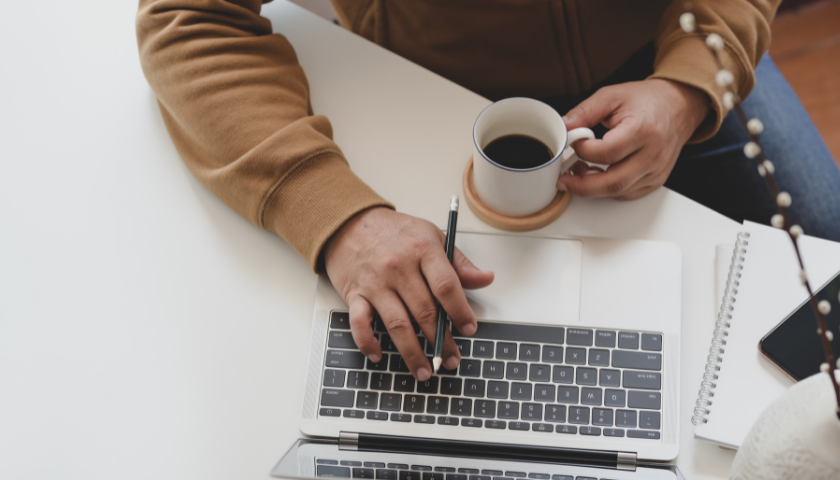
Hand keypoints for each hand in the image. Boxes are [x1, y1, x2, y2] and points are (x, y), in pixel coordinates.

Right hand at [323, 207, 493, 380]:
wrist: (349, 222)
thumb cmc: (393, 231)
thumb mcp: (430, 235)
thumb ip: (458, 262)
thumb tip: (484, 279)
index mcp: (422, 249)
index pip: (446, 286)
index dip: (460, 311)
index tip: (468, 329)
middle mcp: (398, 267)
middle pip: (425, 311)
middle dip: (441, 341)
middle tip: (451, 359)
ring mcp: (375, 282)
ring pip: (398, 324)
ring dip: (413, 353)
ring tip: (425, 370)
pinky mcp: (354, 294)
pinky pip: (360, 323)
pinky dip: (368, 342)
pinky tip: (379, 356)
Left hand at [558, 79, 709, 199]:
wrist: (678, 106)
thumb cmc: (647, 100)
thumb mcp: (612, 96)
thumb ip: (585, 112)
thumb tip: (564, 127)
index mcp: (643, 130)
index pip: (607, 153)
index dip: (583, 151)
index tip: (574, 143)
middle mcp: (653, 154)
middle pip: (613, 182)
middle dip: (582, 185)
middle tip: (564, 178)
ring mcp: (656, 170)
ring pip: (618, 191)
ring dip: (593, 188)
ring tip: (580, 171)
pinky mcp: (656, 180)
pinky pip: (627, 193)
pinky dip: (608, 190)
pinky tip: (598, 176)